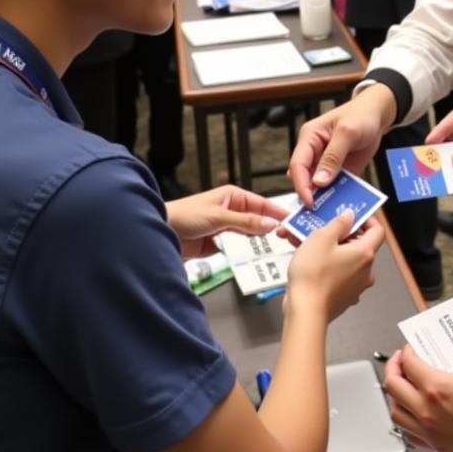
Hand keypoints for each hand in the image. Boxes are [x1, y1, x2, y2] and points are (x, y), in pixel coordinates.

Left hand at [166, 185, 289, 259]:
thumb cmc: (185, 216)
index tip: (292, 219)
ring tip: (277, 246)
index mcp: (233, 196)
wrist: (160, 233)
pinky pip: (238, 246)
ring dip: (260, 239)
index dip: (277, 211)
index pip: (262, 203)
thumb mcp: (219, 217)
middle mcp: (231, 210)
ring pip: (249, 232)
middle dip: (271, 226)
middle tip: (288, 236)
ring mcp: (225, 227)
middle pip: (258, 218)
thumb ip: (246, 221)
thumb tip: (271, 223)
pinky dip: (246, 250)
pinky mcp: (218, 243)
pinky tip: (256, 255)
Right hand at [285, 213, 384, 321]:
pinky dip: (328, 267)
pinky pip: (339, 275)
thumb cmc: (313, 276)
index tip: (352, 216)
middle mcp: (365, 271)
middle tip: (324, 230)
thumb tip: (349, 216)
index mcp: (365, 253)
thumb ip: (338, 223)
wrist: (305, 312)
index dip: (367, 220)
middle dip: (341, 236)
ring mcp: (356, 286)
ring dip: (331, 251)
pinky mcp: (344, 297)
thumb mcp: (322, 238)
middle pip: (360, 246)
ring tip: (310, 246)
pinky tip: (309, 264)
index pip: (377, 231)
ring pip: (347, 261)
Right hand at [288, 86, 397, 205]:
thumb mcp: (347, 132)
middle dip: (311, 195)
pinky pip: (336, 187)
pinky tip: (345, 205)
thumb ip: (333, 156)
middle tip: (319, 212)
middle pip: (305, 178)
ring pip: (319, 186)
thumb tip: (319, 181)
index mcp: (309, 138)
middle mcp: (314, 152)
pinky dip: (339, 196)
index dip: (301, 185)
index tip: (310, 202)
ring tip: (332, 213)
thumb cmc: (360, 115)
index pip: (297, 165)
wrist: (378, 115)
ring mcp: (326, 163)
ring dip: (325, 198)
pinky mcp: (339, 171)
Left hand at [383, 339, 452, 451]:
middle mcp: (428, 411)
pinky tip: (414, 419)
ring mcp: (431, 433)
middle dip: (393, 371)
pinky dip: (407, 424)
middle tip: (399, 364)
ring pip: (396, 414)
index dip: (406, 354)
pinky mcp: (438, 449)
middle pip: (393, 388)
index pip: (409, 365)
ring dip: (395, 399)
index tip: (410, 350)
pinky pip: (411, 436)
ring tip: (401, 390)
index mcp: (438, 388)